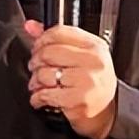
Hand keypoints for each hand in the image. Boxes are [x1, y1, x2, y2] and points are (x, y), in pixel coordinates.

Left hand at [25, 20, 116, 138]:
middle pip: (49, 52)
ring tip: (39, 84)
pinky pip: (46, 94)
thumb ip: (55, 39)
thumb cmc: (92, 82)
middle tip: (35, 67)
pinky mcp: (77, 100)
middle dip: (36, 61)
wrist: (107, 112)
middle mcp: (93, 61)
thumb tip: (30, 26)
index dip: (42, 39)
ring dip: (35, 81)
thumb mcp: (81, 56)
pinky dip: (37, 98)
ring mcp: (86, 81)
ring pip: (45, 74)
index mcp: (95, 46)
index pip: (60, 32)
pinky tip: (41, 98)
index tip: (37, 47)